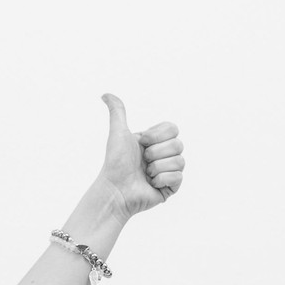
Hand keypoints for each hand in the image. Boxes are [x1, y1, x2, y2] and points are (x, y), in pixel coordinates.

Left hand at [97, 93, 183, 215]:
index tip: (142, 143)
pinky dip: (161, 179)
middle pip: (178, 144)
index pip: (173, 128)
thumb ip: (117, 112)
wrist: (115, 190)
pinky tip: (150, 184)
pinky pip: (178, 177)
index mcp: (156, 141)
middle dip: (156, 153)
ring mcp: (169, 171)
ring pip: (179, 160)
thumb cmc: (115, 163)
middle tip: (142, 161)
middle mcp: (164, 154)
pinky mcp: (171, 187)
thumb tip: (105, 94)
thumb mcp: (118, 133)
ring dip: (157, 167)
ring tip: (145, 173)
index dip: (157, 135)